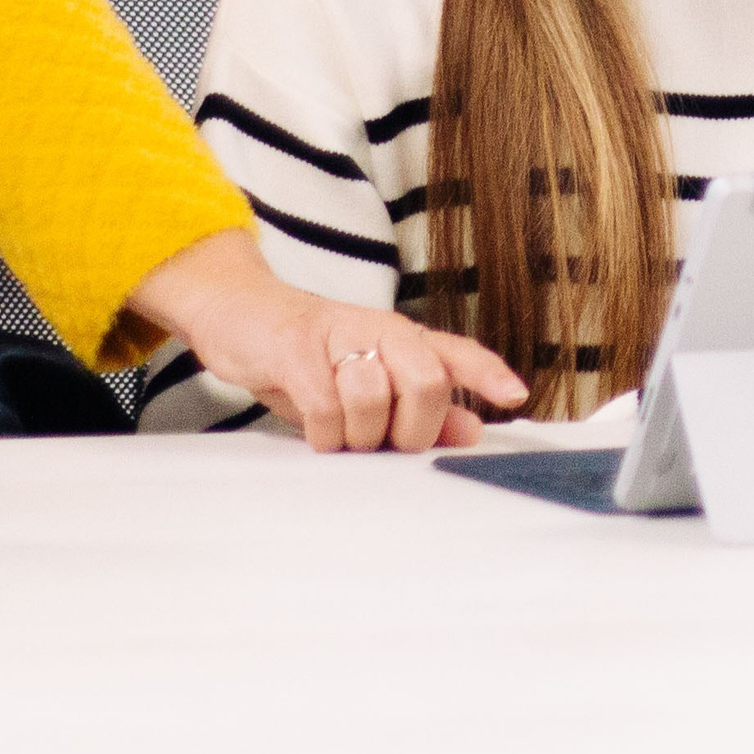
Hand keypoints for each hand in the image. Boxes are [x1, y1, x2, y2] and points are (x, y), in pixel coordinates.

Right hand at [127, 228, 528, 452]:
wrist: (240, 313)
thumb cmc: (310, 359)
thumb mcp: (368, 386)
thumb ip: (421, 409)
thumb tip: (473, 429)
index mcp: (402, 338)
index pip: (455, 353)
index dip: (487, 374)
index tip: (514, 395)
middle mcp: (379, 329)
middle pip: (427, 384)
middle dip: (411, 430)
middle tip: (384, 440)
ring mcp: (338, 335)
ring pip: (374, 401)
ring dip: (357, 436)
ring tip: (339, 430)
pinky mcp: (296, 348)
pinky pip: (326, 408)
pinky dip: (323, 433)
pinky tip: (314, 427)